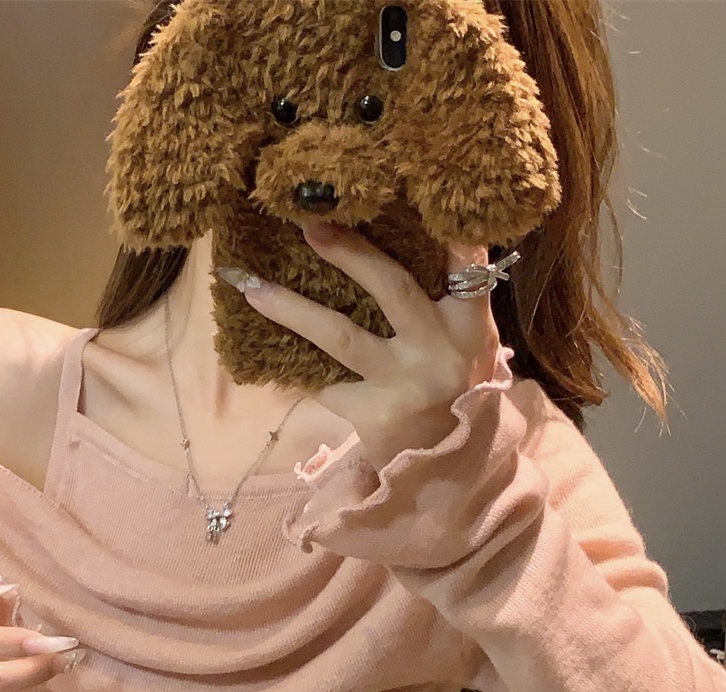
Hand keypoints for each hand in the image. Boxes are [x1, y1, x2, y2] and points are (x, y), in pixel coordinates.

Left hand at [239, 222, 502, 463]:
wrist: (452, 470)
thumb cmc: (459, 393)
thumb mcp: (474, 345)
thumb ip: (453, 300)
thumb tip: (419, 236)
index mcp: (470, 325)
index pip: (464, 265)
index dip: (443, 227)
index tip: (408, 188)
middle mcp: (437, 350)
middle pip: (391, 287)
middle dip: (349, 252)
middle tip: (308, 224)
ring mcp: (402, 383)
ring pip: (341, 336)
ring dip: (292, 309)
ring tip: (251, 287)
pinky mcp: (371, 414)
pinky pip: (326, 381)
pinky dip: (297, 366)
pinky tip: (261, 352)